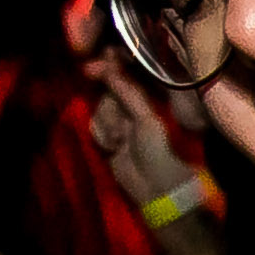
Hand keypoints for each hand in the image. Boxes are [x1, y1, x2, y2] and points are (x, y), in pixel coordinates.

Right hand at [81, 56, 198, 209]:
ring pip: (100, 107)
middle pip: (108, 89)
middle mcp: (135, 103)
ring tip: (119, 140)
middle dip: (108, 105)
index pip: (128, 71)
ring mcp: (122, 118)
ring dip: (106, 123)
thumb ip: (127, 91)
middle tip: (109, 117)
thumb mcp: (145, 118)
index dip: (110, 65)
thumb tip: (107, 65)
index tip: (95, 65)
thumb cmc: (160, 151)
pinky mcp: (109, 135)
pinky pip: (95, 125)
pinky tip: (112, 148)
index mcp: (151, 95)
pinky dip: (101, 135)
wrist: (154, 189)